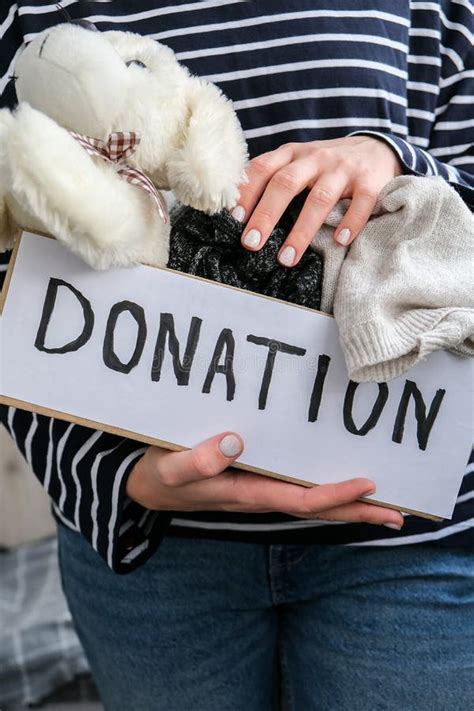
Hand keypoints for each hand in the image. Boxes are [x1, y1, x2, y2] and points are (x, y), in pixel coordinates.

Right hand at [126, 432, 403, 527]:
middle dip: (355, 512)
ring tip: (380, 504)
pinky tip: (335, 480)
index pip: (299, 500)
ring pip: (310, 500)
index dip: (334, 495)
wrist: (147, 487)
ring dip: (345, 503)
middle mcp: (259, 495)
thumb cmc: (160, 475)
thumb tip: (235, 442)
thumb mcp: (170, 468)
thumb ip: (197, 460)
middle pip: (316, 508)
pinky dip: (323, 488)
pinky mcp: (254, 480)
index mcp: (244, 494)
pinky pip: (297, 488)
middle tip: (397, 514)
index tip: (367, 485)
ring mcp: (259, 489)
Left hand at [233, 136, 401, 265]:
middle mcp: (315, 158)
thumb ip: (274, 178)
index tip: (234, 219)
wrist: (376, 149)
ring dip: (301, 231)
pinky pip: (360, 202)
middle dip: (266, 215)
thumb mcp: (298, 163)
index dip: (247, 193)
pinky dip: (350, 222)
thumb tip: (240, 212)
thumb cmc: (327, 166)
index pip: (263, 168)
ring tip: (287, 258)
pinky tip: (339, 241)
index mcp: (292, 154)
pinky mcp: (369, 181)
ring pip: (319, 198)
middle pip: (285, 183)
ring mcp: (343, 168)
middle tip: (251, 244)